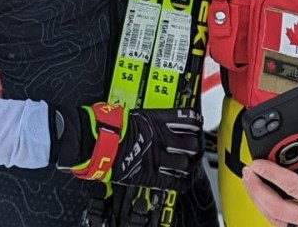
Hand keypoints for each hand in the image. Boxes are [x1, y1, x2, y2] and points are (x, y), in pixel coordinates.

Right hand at [52, 103, 202, 190]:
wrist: (100, 140)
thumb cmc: (110, 125)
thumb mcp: (135, 114)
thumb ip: (148, 117)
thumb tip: (150, 116)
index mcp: (158, 121)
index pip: (187, 119)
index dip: (195, 122)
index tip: (197, 123)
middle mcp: (162, 139)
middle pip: (191, 143)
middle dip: (194, 146)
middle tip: (194, 147)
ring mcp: (158, 158)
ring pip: (185, 163)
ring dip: (188, 164)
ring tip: (188, 164)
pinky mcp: (151, 174)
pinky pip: (173, 181)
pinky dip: (181, 183)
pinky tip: (183, 182)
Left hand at [242, 126, 297, 226]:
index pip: (292, 187)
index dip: (271, 173)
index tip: (257, 162)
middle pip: (276, 209)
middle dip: (256, 190)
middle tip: (248, 173)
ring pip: (278, 222)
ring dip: (261, 202)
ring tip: (253, 184)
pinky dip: (274, 214)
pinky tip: (269, 202)